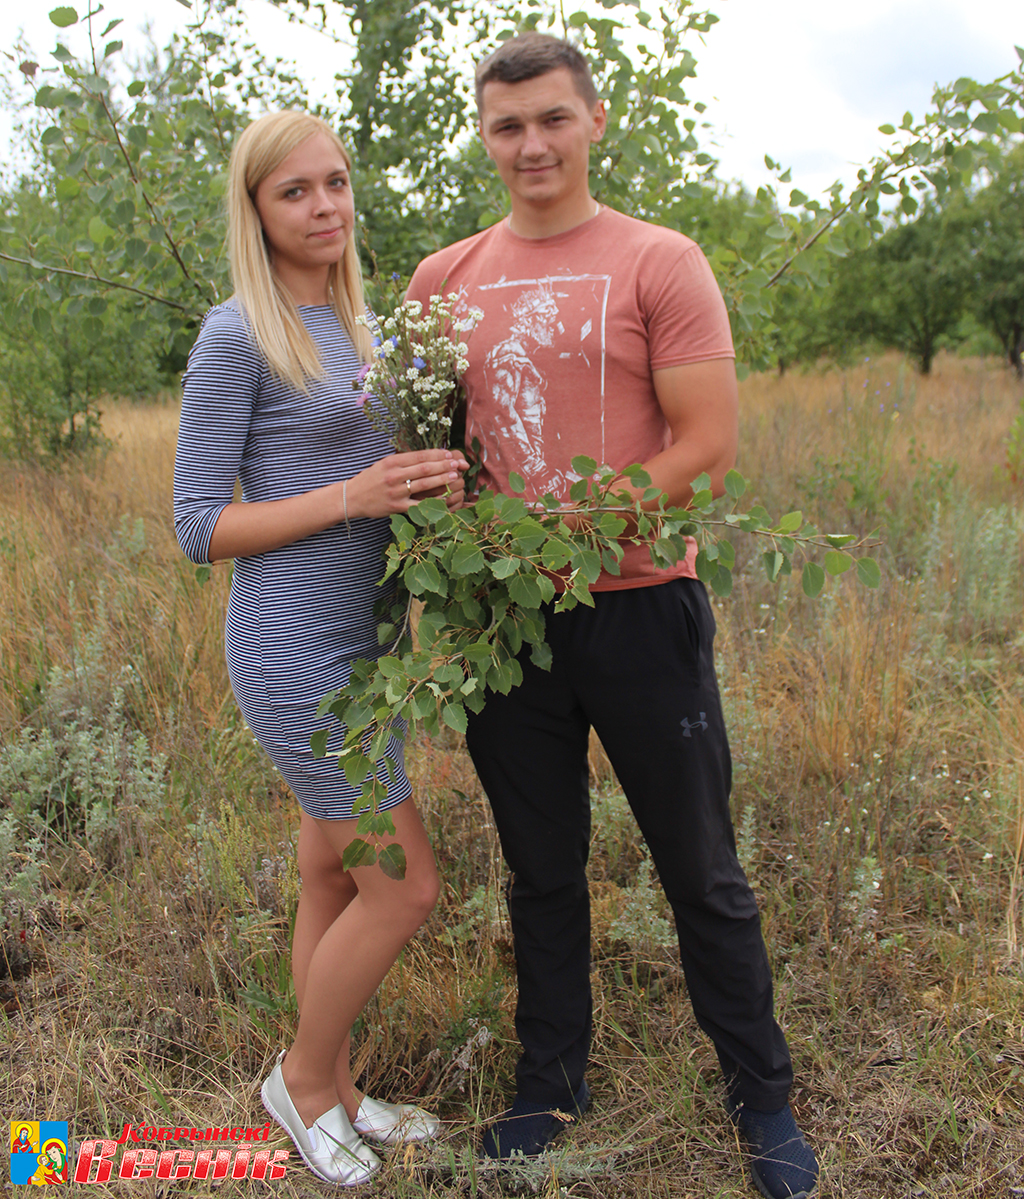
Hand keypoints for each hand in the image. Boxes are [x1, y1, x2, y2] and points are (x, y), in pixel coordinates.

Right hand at [348, 449, 468, 517]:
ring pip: (424, 484)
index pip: (420, 456)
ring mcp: (396, 492)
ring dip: (442, 479)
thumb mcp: (384, 464)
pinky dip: (433, 502)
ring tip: (456, 476)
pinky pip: (419, 505)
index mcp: (392, 462)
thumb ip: (404, 461)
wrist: (352, 497)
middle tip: (458, 464)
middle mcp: (394, 475)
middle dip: (444, 465)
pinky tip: (445, 499)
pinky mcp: (396, 507)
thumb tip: (428, 457)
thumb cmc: (371, 479)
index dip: (438, 454)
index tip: (451, 454)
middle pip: (424, 468)